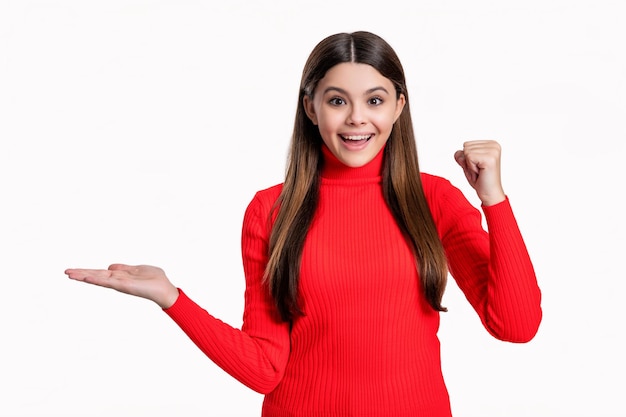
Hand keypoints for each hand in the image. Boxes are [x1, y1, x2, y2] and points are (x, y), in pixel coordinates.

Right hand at [65, 264, 179, 308]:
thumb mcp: (137, 269)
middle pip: (96, 276)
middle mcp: (117, 281)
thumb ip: (123, 268)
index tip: (73, 270)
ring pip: (99, 279)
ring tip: (70, 274)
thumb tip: (110, 267)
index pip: (100, 273)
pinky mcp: (124, 286)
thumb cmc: (154, 279)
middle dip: (81, 274)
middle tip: (65, 272)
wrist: (165, 289)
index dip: (87, 271)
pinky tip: (88, 277)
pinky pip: (109, 282)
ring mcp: (120, 284)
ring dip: (85, 276)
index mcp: (120, 276)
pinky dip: (98, 279)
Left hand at [454, 140, 505, 205]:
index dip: (468, 159)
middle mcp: (494, 145)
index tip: (478, 167)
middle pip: (466, 147)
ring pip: (467, 152)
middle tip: (479, 171)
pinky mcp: (490, 158)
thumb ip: (462, 156)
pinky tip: (480, 173)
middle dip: (468, 162)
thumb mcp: (468, 165)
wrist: (490, 193)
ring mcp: (493, 151)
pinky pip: (469, 157)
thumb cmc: (480, 180)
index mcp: (491, 144)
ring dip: (470, 165)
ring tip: (480, 172)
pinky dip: (471, 168)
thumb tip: (457, 152)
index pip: (467, 144)